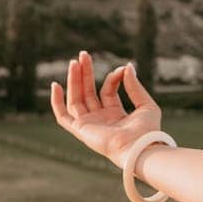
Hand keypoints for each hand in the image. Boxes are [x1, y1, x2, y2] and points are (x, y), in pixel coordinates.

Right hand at [49, 49, 163, 169]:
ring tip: (74, 62)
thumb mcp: (145, 103)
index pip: (107, 90)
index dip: (112, 77)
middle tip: (83, 54)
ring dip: (74, 80)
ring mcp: (90, 125)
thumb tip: (127, 66)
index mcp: (115, 115)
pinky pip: (62, 117)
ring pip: (76, 99)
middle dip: (85, 73)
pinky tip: (55, 85)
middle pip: (88, 92)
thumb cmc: (147, 130)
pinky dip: (56, 102)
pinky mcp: (81, 130)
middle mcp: (100, 120)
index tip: (122, 69)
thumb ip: (134, 85)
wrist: (140, 147)